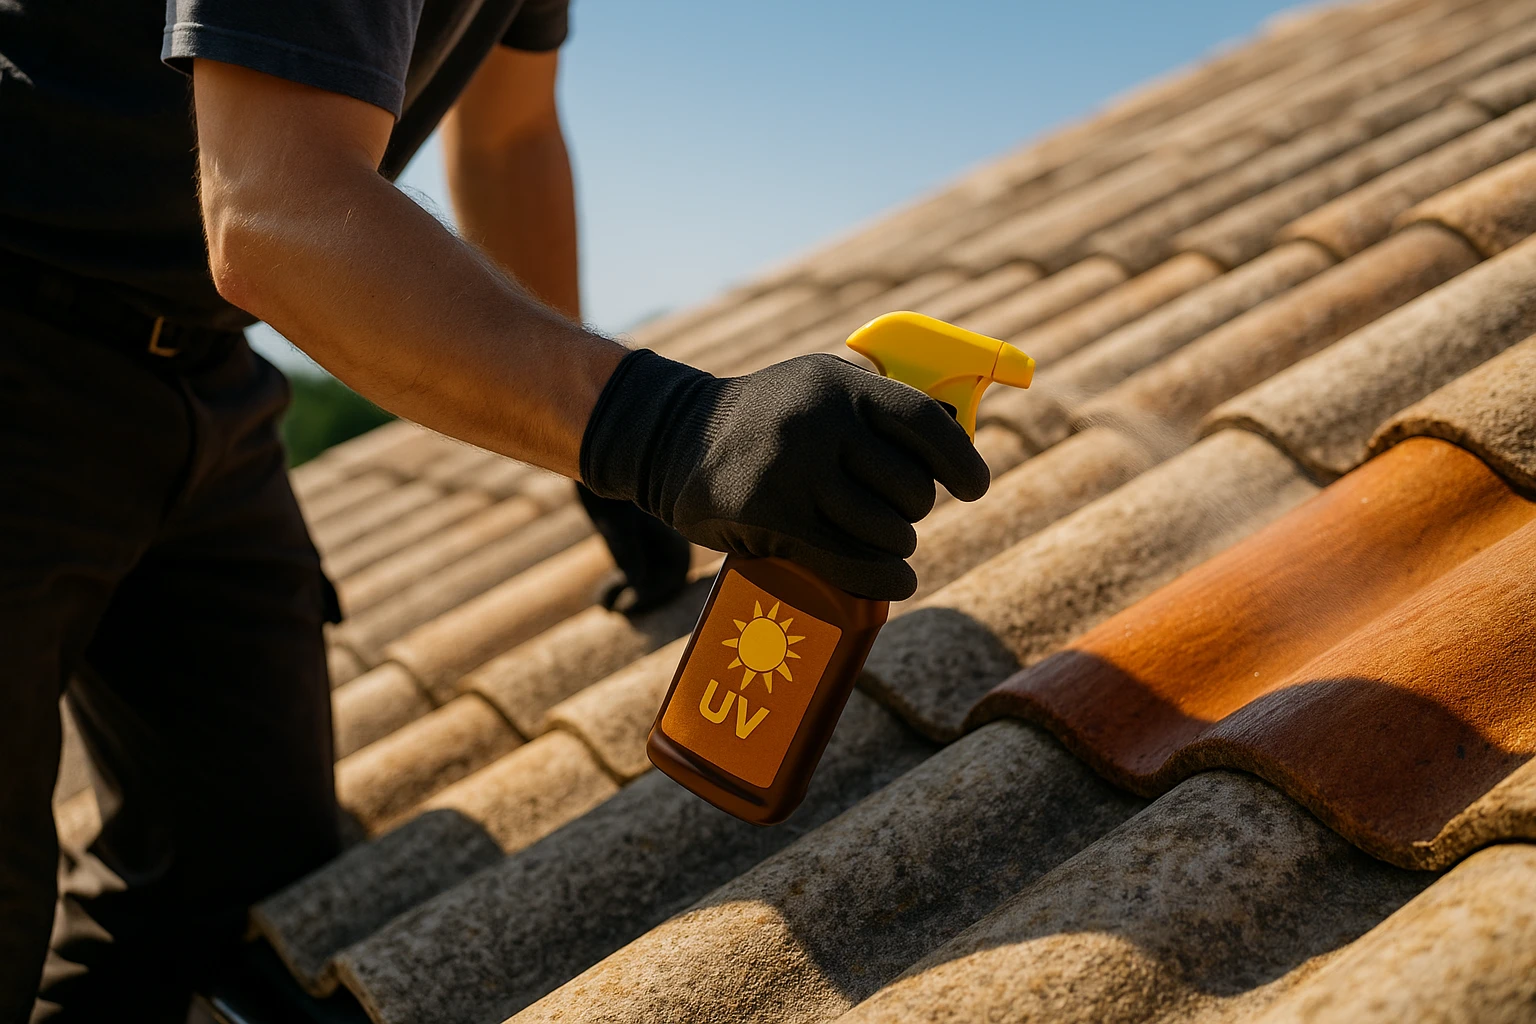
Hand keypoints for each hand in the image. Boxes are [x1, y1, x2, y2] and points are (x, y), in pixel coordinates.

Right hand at [580, 350, 989, 600]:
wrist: (672, 437)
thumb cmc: (764, 417)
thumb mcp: (818, 387)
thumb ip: (876, 408)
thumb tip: (955, 438)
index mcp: (840, 384)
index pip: (923, 422)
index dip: (959, 460)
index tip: (973, 488)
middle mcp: (819, 422)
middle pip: (910, 487)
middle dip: (913, 511)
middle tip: (896, 516)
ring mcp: (793, 469)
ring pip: (887, 530)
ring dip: (896, 546)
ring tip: (881, 543)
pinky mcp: (771, 515)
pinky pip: (849, 560)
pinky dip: (882, 579)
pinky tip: (894, 580)